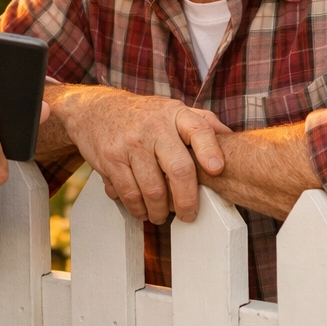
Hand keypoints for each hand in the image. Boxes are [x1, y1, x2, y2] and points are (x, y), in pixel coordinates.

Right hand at [56, 89, 229, 223]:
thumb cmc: (143, 116)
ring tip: (162, 215)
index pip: (199, 129)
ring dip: (160, 211)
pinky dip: (138, 209)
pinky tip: (143, 210)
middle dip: (187, 200)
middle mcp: (154, 126)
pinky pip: (130, 194)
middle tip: (189, 215)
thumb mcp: (173, 110)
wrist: (95, 110)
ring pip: (153, 189)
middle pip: (178, 169)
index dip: (210, 150)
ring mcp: (131, 143)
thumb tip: (231, 139)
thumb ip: (202, 122)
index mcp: (175, 114)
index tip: (217, 169)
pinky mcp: (112, 160)